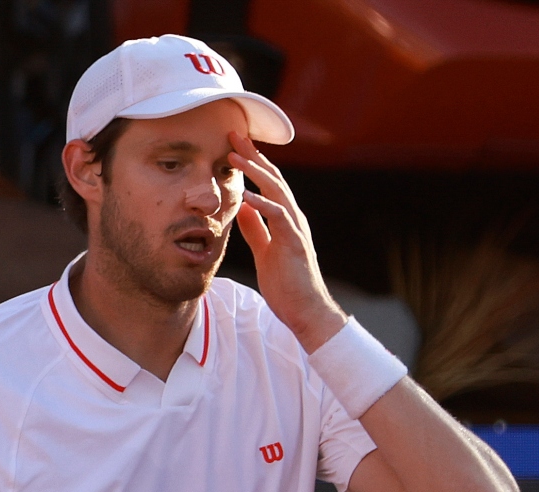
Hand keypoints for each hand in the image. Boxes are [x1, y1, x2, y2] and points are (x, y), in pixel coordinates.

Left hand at [228, 132, 345, 352]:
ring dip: (255, 172)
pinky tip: (245, 195)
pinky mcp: (294, 242)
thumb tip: (242, 206)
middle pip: (273, 178)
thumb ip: (255, 229)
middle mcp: (293, 218)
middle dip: (253, 155)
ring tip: (235, 156)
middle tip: (233, 135)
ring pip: (277, 191)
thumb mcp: (264, 251)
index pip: (269, 183)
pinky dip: (262, 204)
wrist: (305, 310)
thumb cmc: (286, 284)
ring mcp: (295, 228)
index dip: (252, 163)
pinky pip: (278, 217)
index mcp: (285, 219)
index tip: (233, 146)